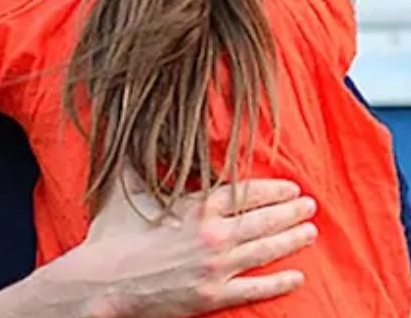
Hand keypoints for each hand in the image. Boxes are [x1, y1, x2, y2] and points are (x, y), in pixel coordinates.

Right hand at [42, 173, 317, 317]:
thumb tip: (124, 114)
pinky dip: (279, 283)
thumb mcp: (124, 186)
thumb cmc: (111, 235)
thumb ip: (134, 153)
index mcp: (197, 205)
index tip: (291, 187)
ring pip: (266, 250)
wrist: (100, 281)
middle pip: (264, 219)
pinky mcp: (212, 295)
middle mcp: (213, 234)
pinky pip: (255, 289)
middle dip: (291, 212)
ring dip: (292, 241)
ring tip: (310, 233)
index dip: (274, 189)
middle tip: (310, 206)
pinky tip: (297, 277)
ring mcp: (216, 266)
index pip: (247, 192)